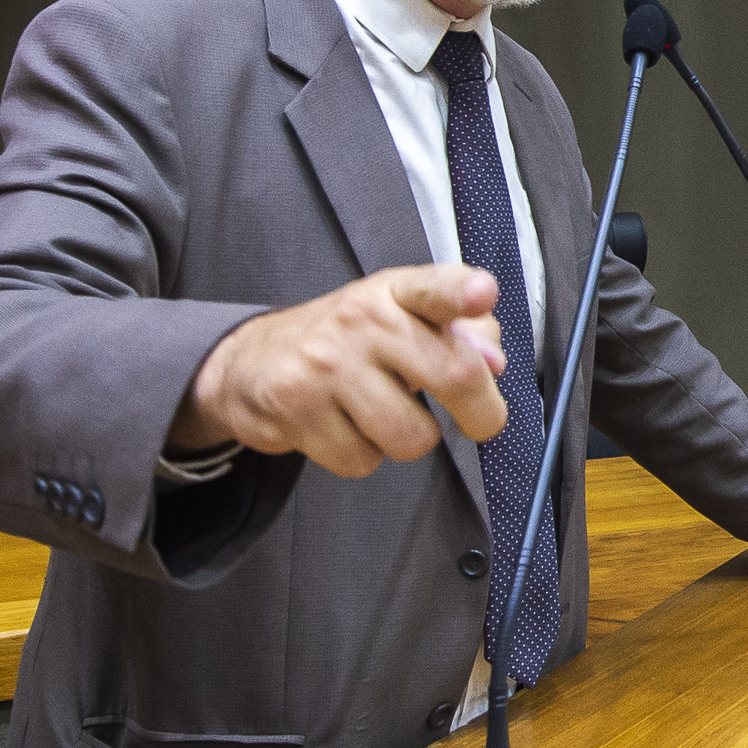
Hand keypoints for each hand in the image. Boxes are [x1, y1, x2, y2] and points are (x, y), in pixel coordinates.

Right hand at [168, 264, 508, 478]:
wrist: (253, 363)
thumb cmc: (350, 343)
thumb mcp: (407, 318)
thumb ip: (465, 332)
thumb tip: (493, 362)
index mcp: (396, 292)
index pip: (434, 286)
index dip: (462, 292)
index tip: (481, 293)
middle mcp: (362, 319)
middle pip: (454, 374)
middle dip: (482, 412)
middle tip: (479, 419)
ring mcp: (326, 364)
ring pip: (412, 435)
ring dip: (409, 439)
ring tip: (385, 413)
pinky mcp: (296, 409)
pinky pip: (363, 461)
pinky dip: (362, 455)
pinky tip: (346, 426)